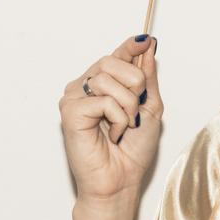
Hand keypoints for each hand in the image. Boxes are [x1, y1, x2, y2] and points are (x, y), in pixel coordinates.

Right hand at [58, 34, 162, 201]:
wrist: (122, 179)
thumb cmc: (133, 150)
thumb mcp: (150, 107)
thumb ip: (147, 78)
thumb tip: (147, 47)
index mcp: (104, 86)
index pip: (115, 56)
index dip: (130, 46)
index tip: (146, 40)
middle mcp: (85, 88)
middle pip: (111, 61)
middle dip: (134, 83)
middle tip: (136, 110)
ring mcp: (74, 99)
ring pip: (107, 79)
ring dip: (127, 106)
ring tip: (124, 126)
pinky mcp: (70, 112)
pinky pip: (102, 100)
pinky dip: (117, 118)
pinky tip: (112, 134)